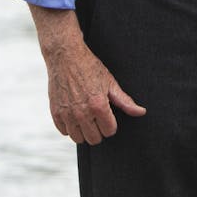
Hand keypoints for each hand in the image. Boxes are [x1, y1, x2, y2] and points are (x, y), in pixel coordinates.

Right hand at [29, 4, 145, 143]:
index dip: (112, 125)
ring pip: (78, 139)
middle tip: (98, 118)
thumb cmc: (90, 68)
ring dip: (84, 131)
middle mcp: (82, 113)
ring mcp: (67, 114)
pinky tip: (75, 115)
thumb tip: (141, 112)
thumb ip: (125, 101)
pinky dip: (70, 127)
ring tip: (87, 117)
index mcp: (98, 106)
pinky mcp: (55, 113)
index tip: (109, 116)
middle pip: (94, 139)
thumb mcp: (110, 83)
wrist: (66, 57)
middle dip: (99, 130)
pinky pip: (64, 132)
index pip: (109, 131)